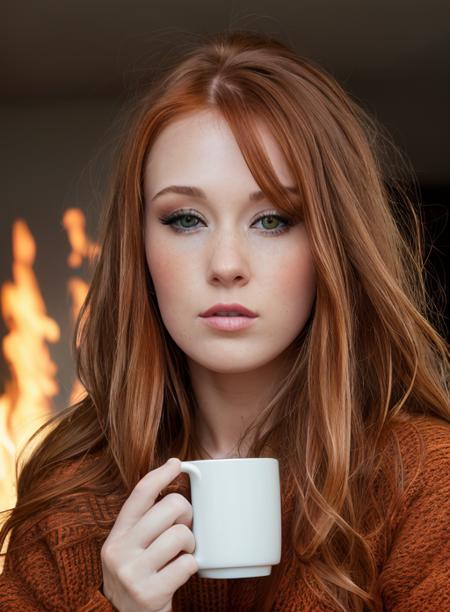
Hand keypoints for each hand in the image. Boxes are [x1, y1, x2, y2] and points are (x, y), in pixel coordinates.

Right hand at [100, 458, 197, 610]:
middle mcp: (119, 551)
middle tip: (186, 526)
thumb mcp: (130, 548)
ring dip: (191, 543)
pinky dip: (191, 566)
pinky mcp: (148, 594)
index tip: (177, 464)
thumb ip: (145, 523)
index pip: (140, 493)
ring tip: (184, 552)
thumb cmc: (138, 576)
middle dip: (187, 513)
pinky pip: (186, 564)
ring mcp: (132, 573)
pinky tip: (182, 571)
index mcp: (116, 534)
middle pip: (170, 507)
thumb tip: (174, 485)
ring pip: (181, 535)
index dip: (161, 474)